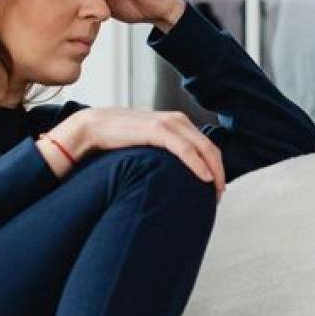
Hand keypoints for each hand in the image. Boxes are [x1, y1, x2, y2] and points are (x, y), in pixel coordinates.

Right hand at [45, 108, 225, 198]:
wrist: (94, 126)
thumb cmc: (120, 139)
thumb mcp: (150, 144)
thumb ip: (166, 151)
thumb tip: (176, 174)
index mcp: (178, 123)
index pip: (207, 146)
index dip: (217, 167)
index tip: (217, 188)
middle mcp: (178, 120)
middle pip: (210, 148)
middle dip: (219, 172)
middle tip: (220, 195)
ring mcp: (169, 123)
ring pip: (204, 148)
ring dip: (213, 171)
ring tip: (215, 191)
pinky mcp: (158, 130)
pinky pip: (186, 149)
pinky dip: (198, 164)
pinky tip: (205, 178)